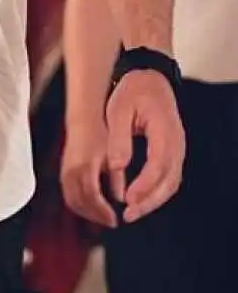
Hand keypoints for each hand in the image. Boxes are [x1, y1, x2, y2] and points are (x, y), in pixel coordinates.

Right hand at [61, 117, 116, 227]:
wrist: (82, 119)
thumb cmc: (100, 134)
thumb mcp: (112, 155)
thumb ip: (117, 178)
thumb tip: (121, 199)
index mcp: (85, 165)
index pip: (92, 195)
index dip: (103, 211)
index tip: (115, 219)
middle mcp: (71, 170)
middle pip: (80, 202)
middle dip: (95, 216)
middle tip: (111, 222)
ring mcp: (65, 171)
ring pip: (72, 201)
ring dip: (86, 212)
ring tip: (102, 217)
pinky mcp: (63, 172)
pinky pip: (68, 195)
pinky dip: (79, 205)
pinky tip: (92, 206)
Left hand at [105, 69, 184, 222]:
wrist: (149, 78)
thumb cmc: (133, 91)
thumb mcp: (119, 110)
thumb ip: (118, 138)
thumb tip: (115, 166)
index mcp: (164, 131)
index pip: (158, 165)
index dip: (144, 185)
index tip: (127, 199)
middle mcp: (176, 144)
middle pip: (169, 181)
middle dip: (149, 201)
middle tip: (128, 214)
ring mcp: (177, 149)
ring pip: (171, 183)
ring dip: (153, 200)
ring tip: (131, 212)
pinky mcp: (172, 153)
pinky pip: (169, 178)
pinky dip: (156, 191)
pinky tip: (139, 199)